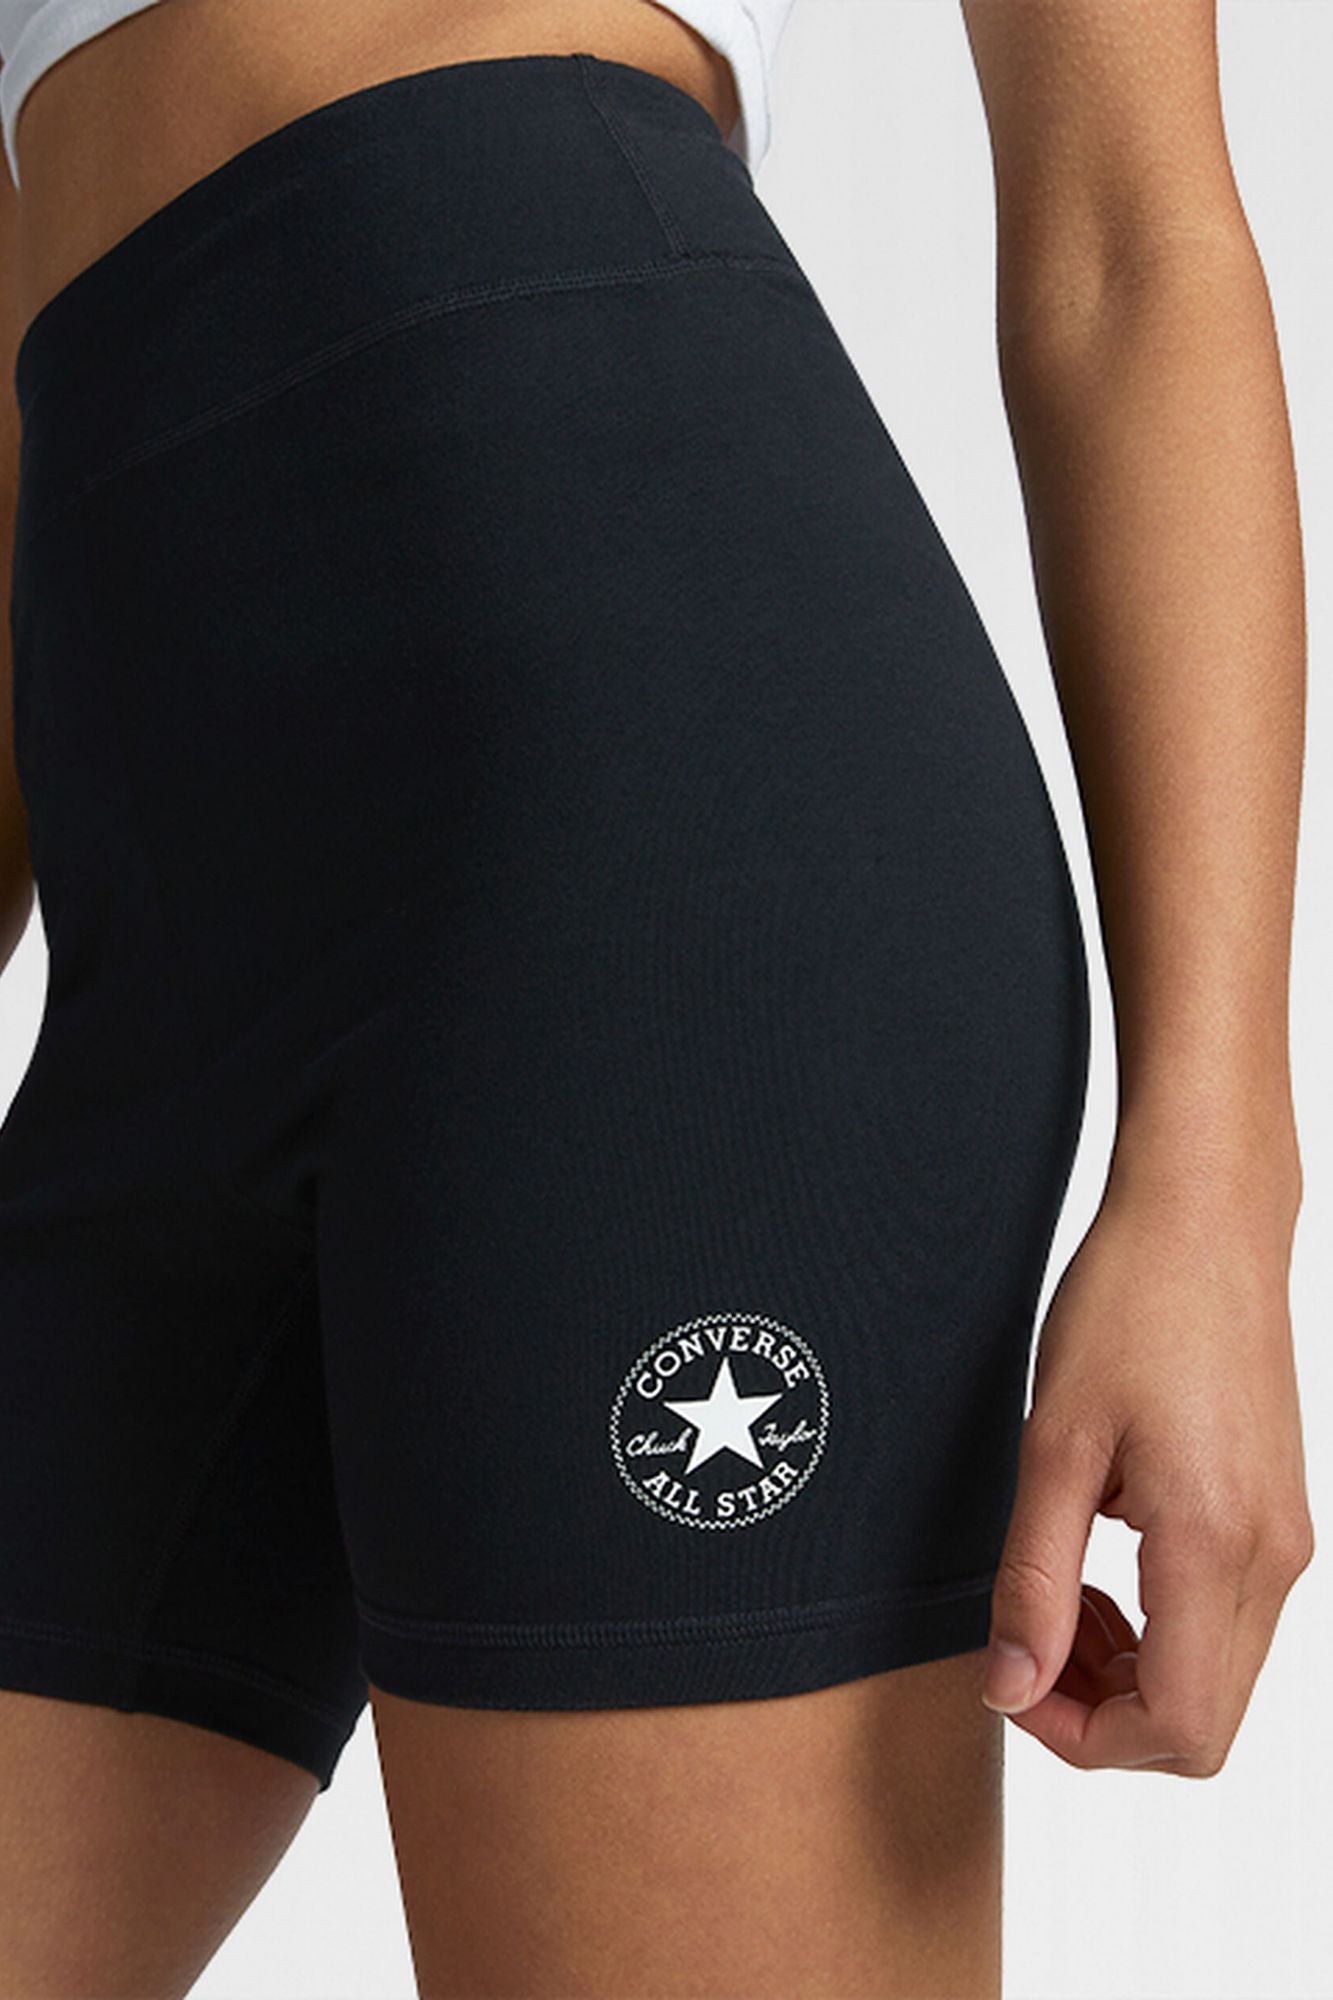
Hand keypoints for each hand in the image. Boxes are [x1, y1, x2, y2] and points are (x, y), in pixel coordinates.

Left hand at [980, 1152, 1313, 1774]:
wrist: (1205, 1219)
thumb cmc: (1128, 1305)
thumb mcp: (1054, 1444)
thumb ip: (1034, 1579)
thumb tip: (1011, 1688)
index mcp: (1216, 1545)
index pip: (1179, 1727)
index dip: (1084, 1738)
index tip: (1012, 1678)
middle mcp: (1273, 1557)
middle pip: (1204, 1723)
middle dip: (1104, 1713)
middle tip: (1027, 1638)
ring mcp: (1286, 1537)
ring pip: (1218, 1676)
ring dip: (1130, 1670)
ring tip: (1057, 1594)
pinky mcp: (1278, 1513)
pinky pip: (1229, 1618)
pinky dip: (1162, 1623)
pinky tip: (1102, 1557)